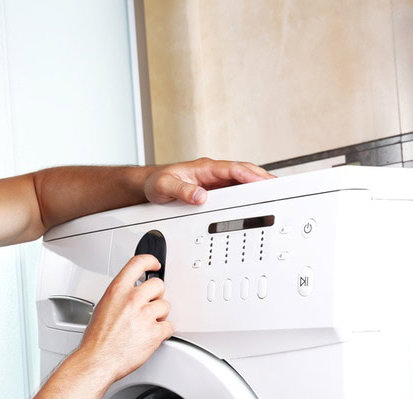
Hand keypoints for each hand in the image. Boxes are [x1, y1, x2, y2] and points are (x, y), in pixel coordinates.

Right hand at [76, 254, 173, 383]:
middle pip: (158, 284)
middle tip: (149, 304)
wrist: (98, 360)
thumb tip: (129, 292)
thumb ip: (119, 296)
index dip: (150, 261)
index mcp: (118, 290)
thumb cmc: (97, 339)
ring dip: (160, 315)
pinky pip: (169, 326)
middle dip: (156, 295)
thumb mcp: (102, 307)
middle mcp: (132, 300)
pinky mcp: (155, 332)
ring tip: (147, 324)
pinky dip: (163, 332)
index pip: (138, 263)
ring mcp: (145, 315)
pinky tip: (152, 335)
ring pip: (166, 306)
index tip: (155, 264)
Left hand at [143, 157, 274, 204]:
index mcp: (204, 168)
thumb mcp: (164, 187)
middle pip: (243, 172)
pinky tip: (257, 201)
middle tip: (280, 187)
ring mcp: (215, 181)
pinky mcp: (214, 190)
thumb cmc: (156, 183)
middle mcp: (212, 172)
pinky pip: (235, 190)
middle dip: (262, 178)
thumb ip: (181, 191)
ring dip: (258, 185)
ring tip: (276, 194)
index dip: (249, 174)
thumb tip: (201, 196)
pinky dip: (248, 194)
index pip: (232, 169)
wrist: (149, 185)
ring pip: (242, 180)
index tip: (263, 181)